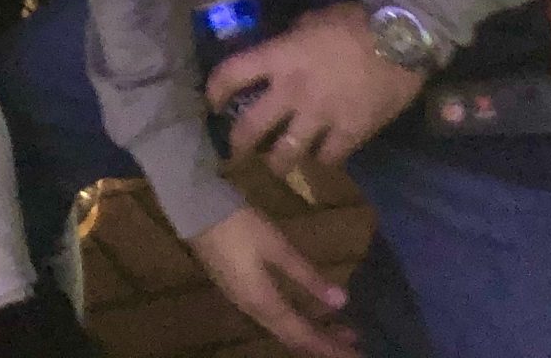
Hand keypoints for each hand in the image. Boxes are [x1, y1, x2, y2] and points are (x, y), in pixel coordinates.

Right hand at [187, 208, 356, 357]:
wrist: (194, 207)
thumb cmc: (238, 225)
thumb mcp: (277, 246)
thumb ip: (307, 275)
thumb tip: (341, 301)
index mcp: (263, 302)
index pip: (303, 336)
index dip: (330, 348)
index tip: (356, 354)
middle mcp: (252, 310)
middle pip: (292, 337)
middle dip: (323, 343)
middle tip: (353, 341)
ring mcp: (242, 300)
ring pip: (281, 328)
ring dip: (309, 331)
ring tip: (337, 328)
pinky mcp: (237, 288)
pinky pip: (272, 316)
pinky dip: (294, 320)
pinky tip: (304, 309)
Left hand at [209, 2, 426, 176]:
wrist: (401, 39)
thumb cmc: (356, 22)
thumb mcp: (312, 20)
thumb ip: (291, 40)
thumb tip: (281, 49)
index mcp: (280, 57)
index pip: (232, 74)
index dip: (215, 90)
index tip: (212, 102)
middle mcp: (293, 91)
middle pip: (252, 127)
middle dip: (239, 144)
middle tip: (236, 152)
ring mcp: (321, 116)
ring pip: (286, 154)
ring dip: (278, 162)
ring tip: (277, 165)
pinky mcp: (350, 133)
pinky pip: (328, 158)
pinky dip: (323, 160)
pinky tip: (322, 156)